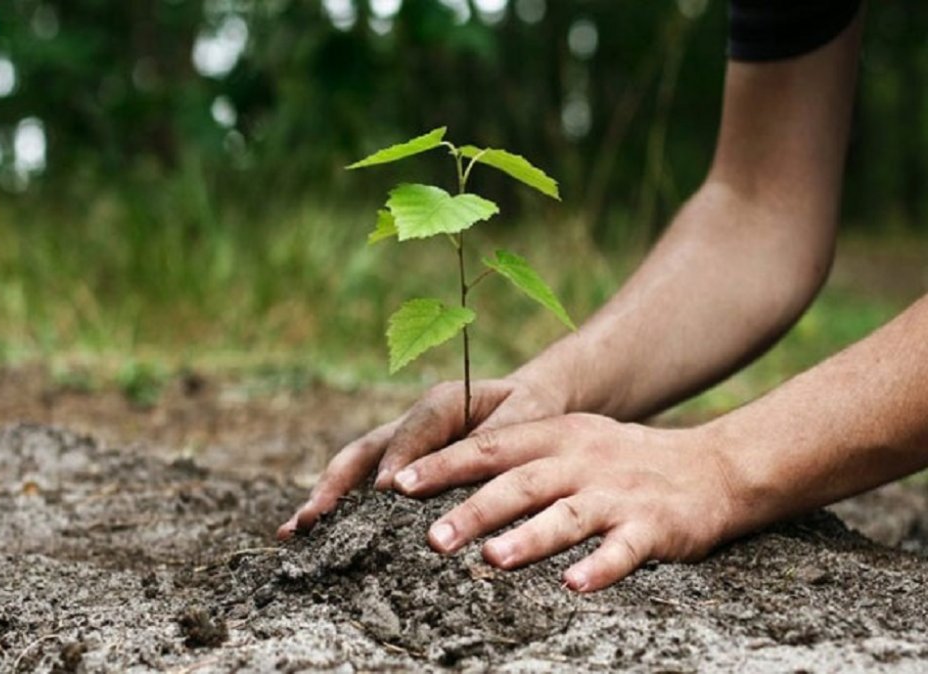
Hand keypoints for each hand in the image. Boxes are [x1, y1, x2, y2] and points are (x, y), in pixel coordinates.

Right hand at [277, 374, 568, 538]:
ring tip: (293, 533)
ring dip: (325, 499)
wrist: (530, 403)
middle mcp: (412, 423)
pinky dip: (338, 509)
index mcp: (443, 402)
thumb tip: (465, 466)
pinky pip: (364, 486)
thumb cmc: (532, 410)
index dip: (399, 459)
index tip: (387, 491)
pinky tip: (311, 538)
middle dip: (336, 484)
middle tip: (312, 519)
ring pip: (355, 469)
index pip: (414, 430)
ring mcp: (400, 446)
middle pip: (364, 450)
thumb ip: (497, 437)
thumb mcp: (527, 416)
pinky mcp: (399, 467)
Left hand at [391, 414, 735, 591]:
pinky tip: (574, 586)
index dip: (444, 464)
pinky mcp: (653, 526)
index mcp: (557, 436)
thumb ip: (519, 456)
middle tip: (432, 538)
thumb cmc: (622, 459)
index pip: (491, 447)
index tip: (398, 484)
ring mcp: (618, 493)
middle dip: (474, 509)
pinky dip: (599, 568)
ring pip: (567, 515)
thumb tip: (445, 479)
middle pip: (521, 483)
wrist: (712, 466)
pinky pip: (623, 549)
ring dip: (529, 538)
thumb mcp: (572, 440)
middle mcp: (582, 460)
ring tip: (492, 560)